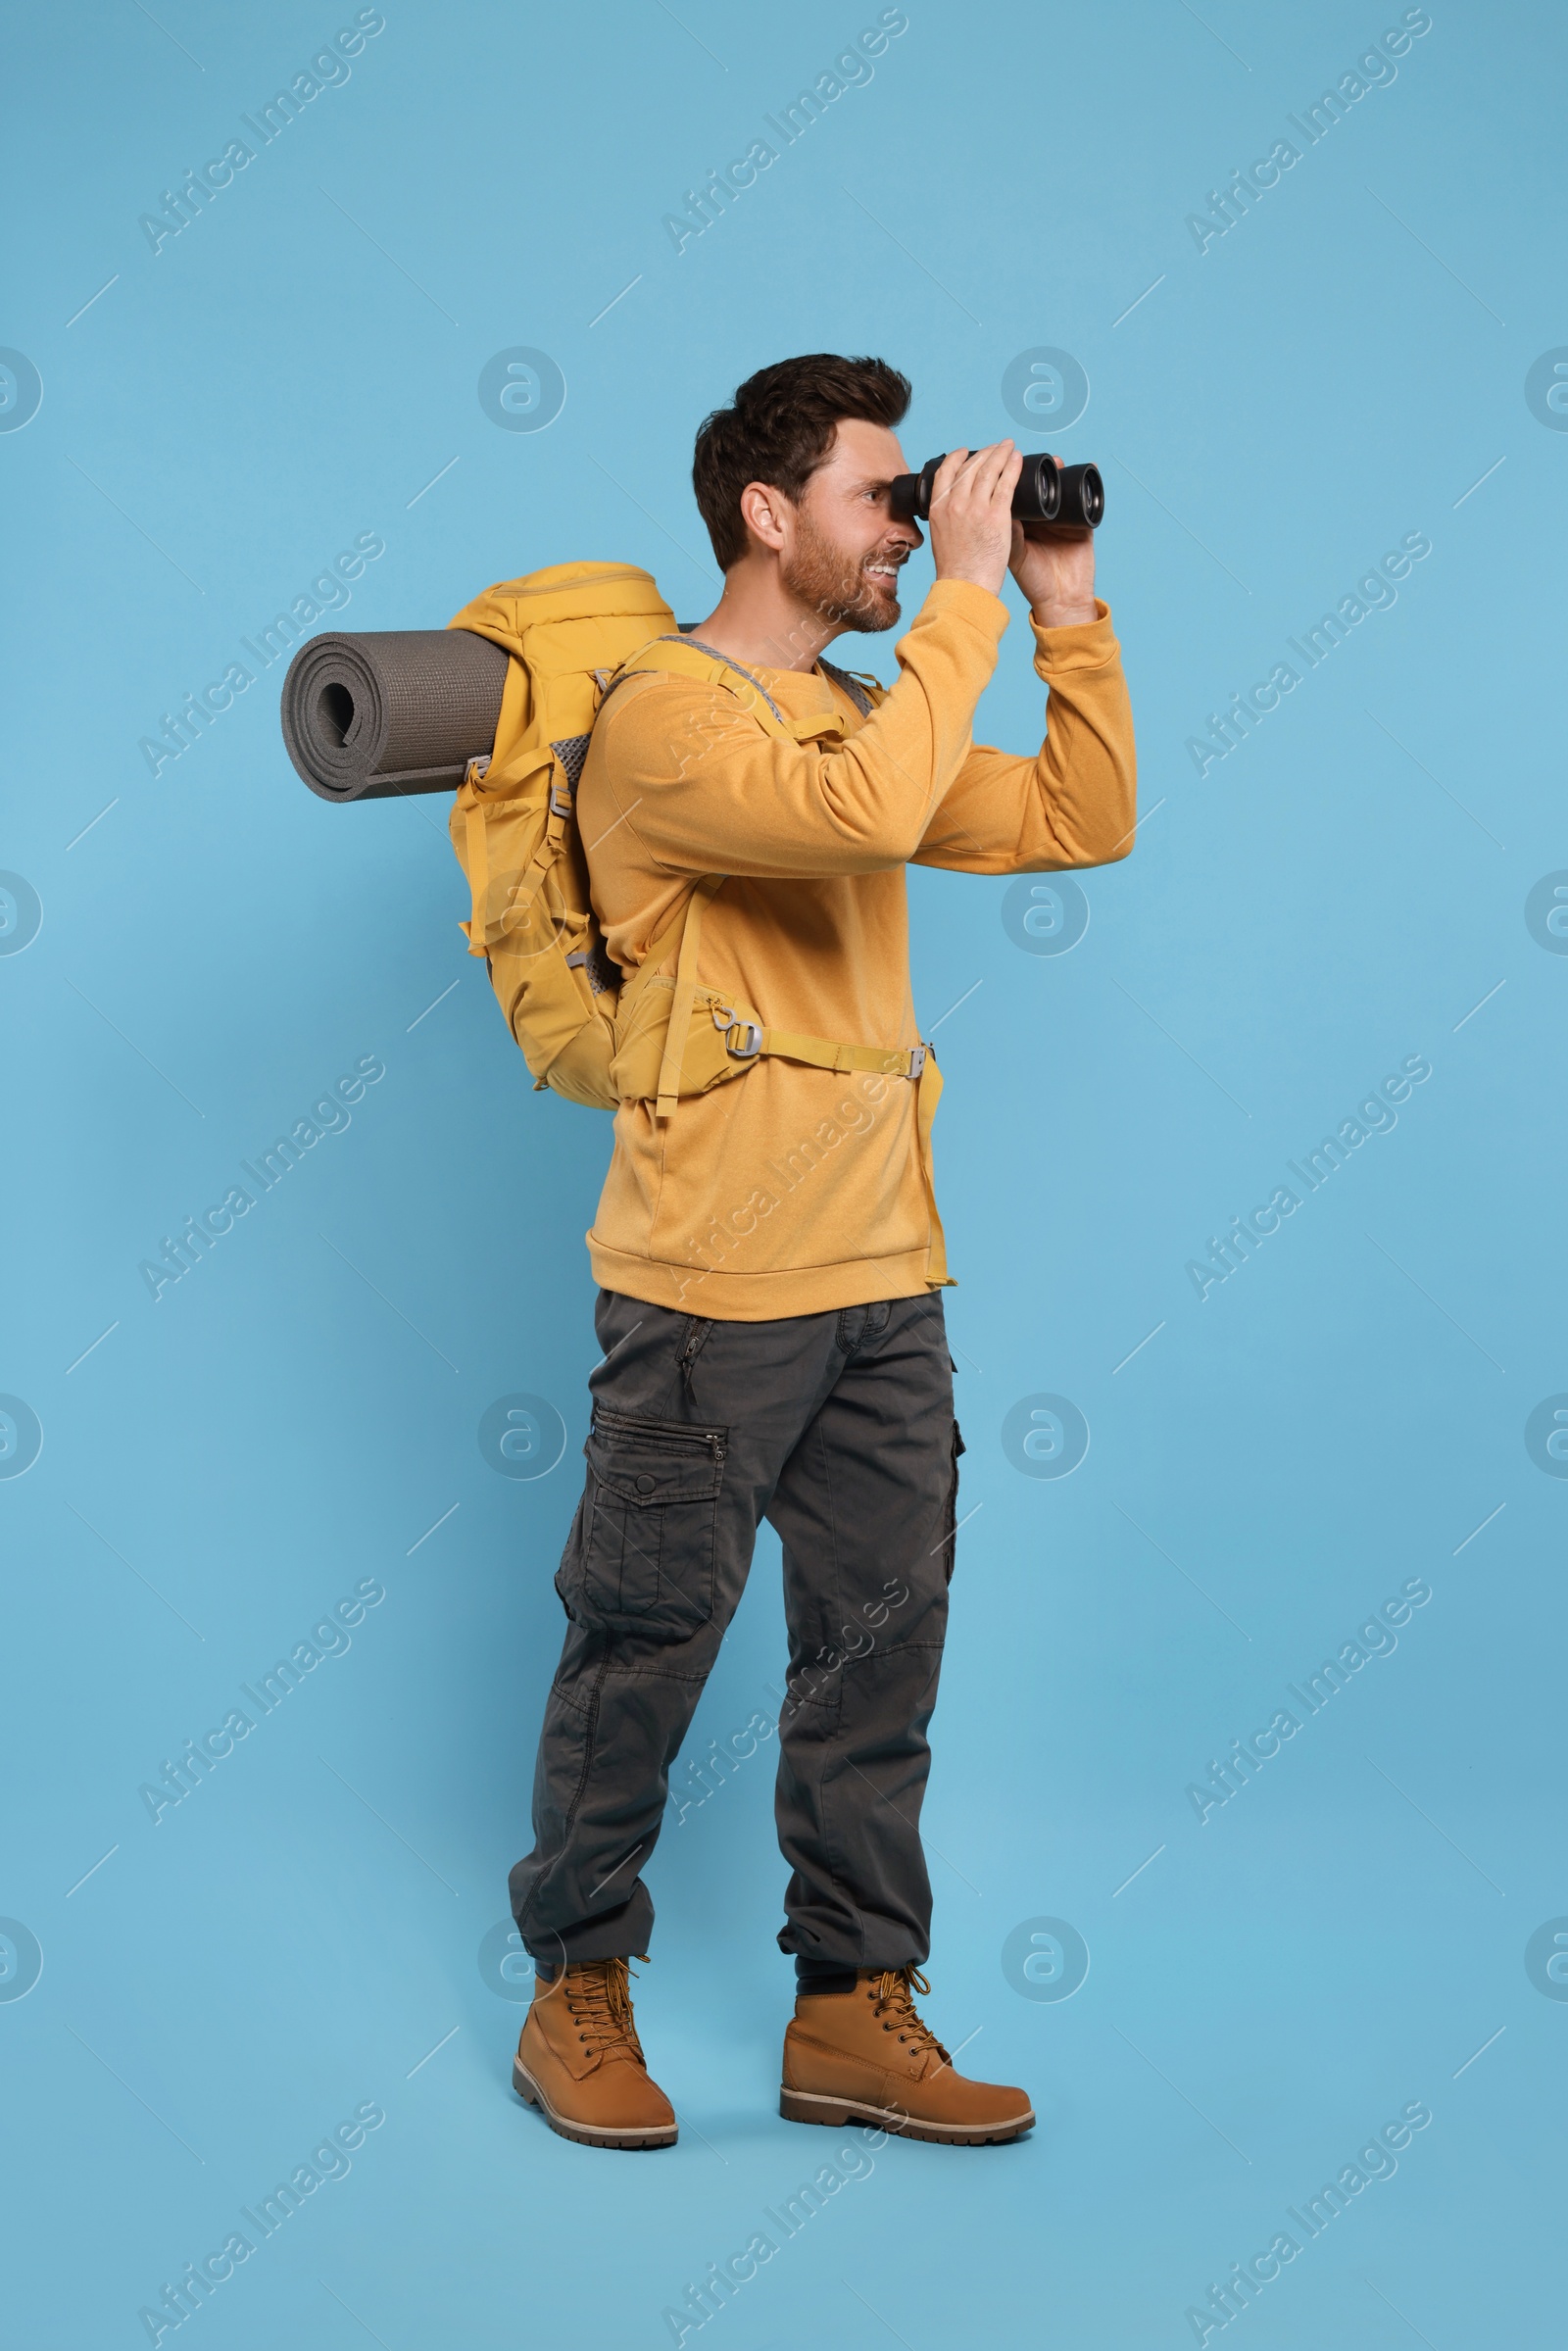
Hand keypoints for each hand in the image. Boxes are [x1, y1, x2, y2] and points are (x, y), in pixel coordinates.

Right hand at [926, 442, 1022, 595]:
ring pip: (989, 469)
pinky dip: (1013, 467)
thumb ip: (947, 520)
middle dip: (985, 452)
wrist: (964, 586)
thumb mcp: (940, 538)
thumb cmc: (955, 569)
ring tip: (1010, 447)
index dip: (958, 457)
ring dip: (1001, 453)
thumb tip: (957, 513)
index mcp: (937, 508)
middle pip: (970, 466)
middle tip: (996, 447)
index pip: (946, 470)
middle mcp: (954, 503)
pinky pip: (1006, 483)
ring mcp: (975, 508)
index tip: (967, 452)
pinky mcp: (996, 516)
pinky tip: (1018, 459)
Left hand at [1009, 467, 1097, 625]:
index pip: (1015, 495)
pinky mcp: (1082, 524)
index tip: (1007, 462)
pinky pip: (1086, 500)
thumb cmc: (1034, 582)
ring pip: (1061, 490)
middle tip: (1035, 458)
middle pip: (1039, 487)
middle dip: (1038, 471)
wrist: (1061, 600)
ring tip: (1057, 462)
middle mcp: (1040, 519)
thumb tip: (995, 505)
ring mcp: (1062, 520)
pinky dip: (1090, 483)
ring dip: (1060, 473)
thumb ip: (1008, 533)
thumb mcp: (1016, 555)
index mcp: (1021, 525)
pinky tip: (1091, 468)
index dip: (1012, 478)